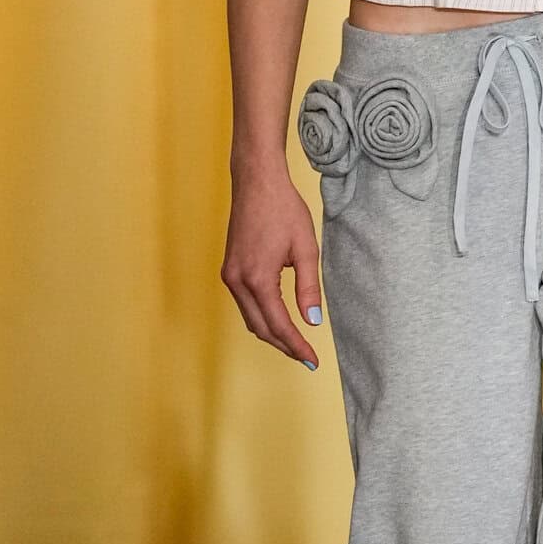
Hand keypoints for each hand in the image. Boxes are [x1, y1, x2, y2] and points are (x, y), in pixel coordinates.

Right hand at [222, 163, 325, 367]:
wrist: (257, 183)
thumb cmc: (284, 210)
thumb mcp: (305, 249)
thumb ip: (309, 288)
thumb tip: (312, 321)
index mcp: (258, 278)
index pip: (279, 325)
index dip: (297, 346)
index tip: (313, 360)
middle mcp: (237, 281)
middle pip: (260, 328)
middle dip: (284, 346)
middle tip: (307, 358)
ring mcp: (229, 276)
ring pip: (250, 318)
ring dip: (272, 334)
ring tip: (296, 344)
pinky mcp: (229, 269)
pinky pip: (244, 304)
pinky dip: (261, 317)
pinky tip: (278, 320)